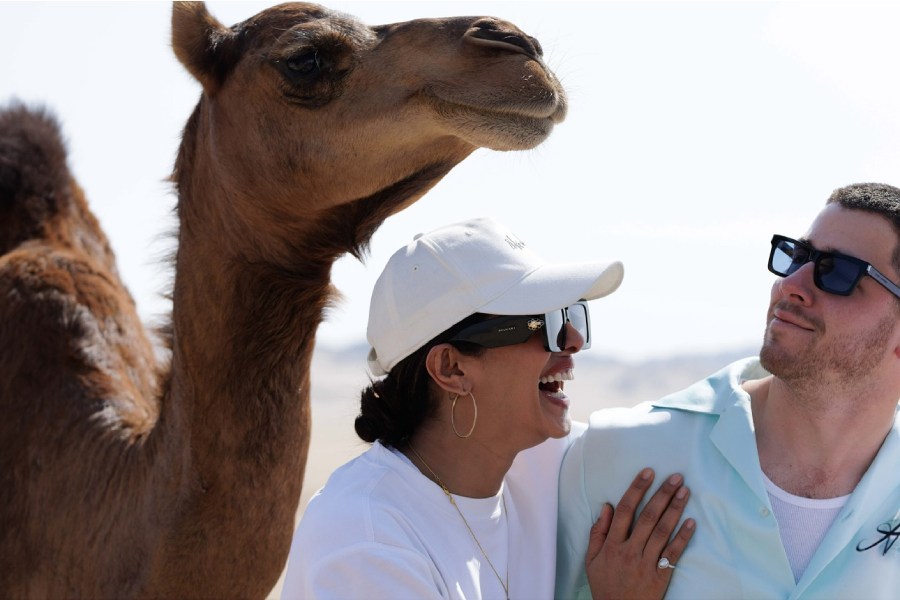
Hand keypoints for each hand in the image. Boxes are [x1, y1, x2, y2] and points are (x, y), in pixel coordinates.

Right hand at [585, 468, 694, 599]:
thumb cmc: (605, 585)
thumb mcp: (592, 559)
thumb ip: (598, 532)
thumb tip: (606, 507)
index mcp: (612, 544)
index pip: (625, 510)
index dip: (637, 489)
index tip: (648, 473)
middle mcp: (629, 550)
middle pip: (648, 517)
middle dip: (662, 494)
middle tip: (676, 477)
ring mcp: (646, 563)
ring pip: (662, 531)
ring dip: (675, 509)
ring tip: (685, 491)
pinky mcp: (660, 575)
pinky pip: (673, 553)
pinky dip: (683, 537)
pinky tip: (691, 522)